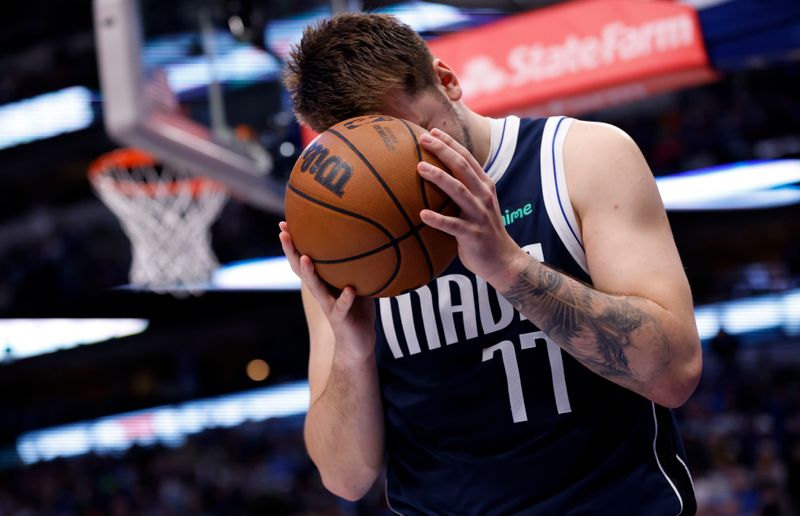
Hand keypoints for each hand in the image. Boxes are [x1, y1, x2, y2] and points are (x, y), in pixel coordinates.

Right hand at [279, 221, 374, 359]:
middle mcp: (321, 291)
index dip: (293, 243)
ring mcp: (329, 305)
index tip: (284, 223)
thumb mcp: (356, 281)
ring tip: (305, 258)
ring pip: (316, 288)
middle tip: (283, 232)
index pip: (303, 258)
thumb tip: (367, 235)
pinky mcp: (341, 319)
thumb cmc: (357, 309)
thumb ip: (356, 264)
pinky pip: (342, 307)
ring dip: (309, 273)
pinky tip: (349, 290)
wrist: (358, 343)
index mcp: (323, 281)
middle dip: (291, 251)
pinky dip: (346, 298)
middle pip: (301, 269)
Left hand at [418, 128, 525, 290]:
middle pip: (462, 167)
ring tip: (420, 167)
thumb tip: (436, 177)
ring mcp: (479, 215)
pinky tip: (422, 215)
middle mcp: (483, 196)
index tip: (432, 132)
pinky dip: (438, 220)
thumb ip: (464, 190)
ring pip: (458, 191)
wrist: (503, 260)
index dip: (451, 143)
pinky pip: (453, 226)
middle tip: (423, 139)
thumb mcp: (478, 205)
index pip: (467, 158)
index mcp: (484, 186)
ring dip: (439, 177)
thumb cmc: (483, 231)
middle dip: (443, 151)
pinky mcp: (473, 234)